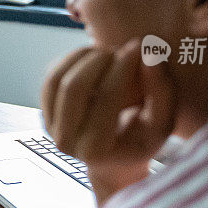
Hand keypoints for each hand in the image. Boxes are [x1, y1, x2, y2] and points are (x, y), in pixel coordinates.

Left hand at [42, 39, 175, 169]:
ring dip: (83, 57)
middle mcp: (66, 142)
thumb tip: (149, 55)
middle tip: (120, 49)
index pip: (106, 99)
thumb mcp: (162, 123)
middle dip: (98, 60)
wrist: (113, 160)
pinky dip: (71, 60)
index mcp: (95, 151)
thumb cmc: (142, 140)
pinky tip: (94, 56)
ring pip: (57, 79)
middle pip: (74, 88)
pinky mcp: (45, 112)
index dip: (123, 68)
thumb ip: (161, 92)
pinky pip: (52, 76)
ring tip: (108, 51)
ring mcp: (51, 127)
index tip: (138, 47)